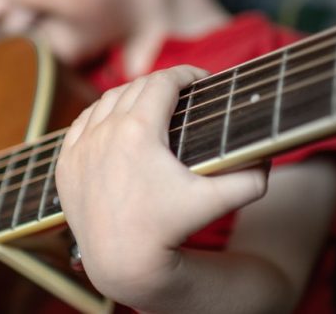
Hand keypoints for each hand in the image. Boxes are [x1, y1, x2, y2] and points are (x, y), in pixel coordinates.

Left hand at [56, 66, 269, 305]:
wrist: (122, 261)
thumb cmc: (168, 229)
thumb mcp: (216, 202)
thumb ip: (250, 180)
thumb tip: (268, 161)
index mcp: (139, 131)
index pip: (163, 82)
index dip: (186, 74)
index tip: (200, 78)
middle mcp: (105, 132)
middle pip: (135, 88)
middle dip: (162, 84)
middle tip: (182, 92)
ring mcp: (81, 147)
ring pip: (106, 102)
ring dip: (130, 95)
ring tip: (151, 102)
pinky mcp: (66, 163)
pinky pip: (82, 124)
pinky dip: (100, 115)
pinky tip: (113, 120)